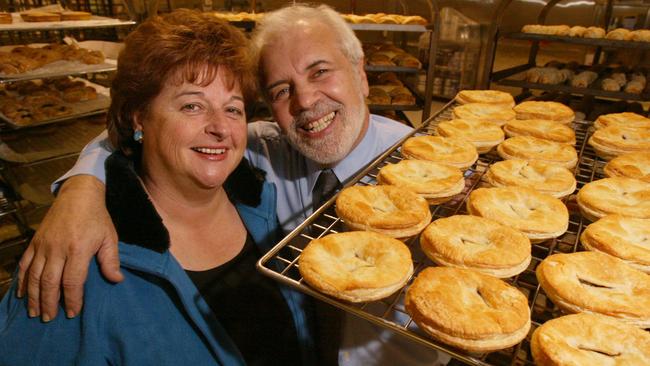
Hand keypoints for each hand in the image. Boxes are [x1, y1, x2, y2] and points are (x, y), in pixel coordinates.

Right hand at [16, 175, 121, 320]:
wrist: (78, 195)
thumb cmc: (97, 218)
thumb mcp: (109, 237)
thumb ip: (111, 260)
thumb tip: (116, 280)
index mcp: (78, 249)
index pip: (72, 280)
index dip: (72, 299)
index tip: (73, 313)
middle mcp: (58, 249)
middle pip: (50, 282)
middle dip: (49, 303)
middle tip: (49, 319)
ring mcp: (44, 245)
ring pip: (35, 276)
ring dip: (34, 296)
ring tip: (35, 313)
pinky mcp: (35, 241)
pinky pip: (25, 264)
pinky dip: (22, 280)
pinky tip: (22, 294)